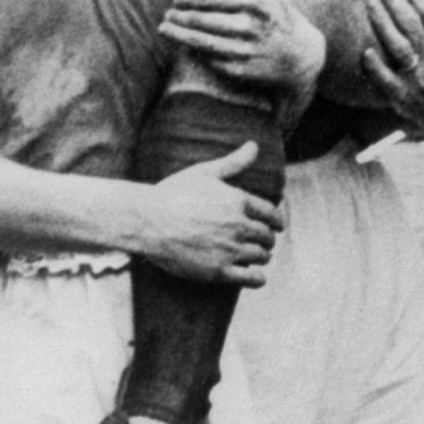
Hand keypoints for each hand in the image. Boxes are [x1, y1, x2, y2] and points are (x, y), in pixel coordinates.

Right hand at [132, 143, 282, 286]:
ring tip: (257, 256)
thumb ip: (233, 162)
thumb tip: (255, 145)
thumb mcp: (205, 172)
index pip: (272, 214)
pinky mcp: (218, 272)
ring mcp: (229, 250)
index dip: (276, 221)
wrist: (147, 221)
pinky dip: (258, 278)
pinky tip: (255, 276)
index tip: (276, 225)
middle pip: (267, 236)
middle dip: (267, 238)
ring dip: (262, 256)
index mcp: (238, 201)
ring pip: (262, 256)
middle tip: (263, 241)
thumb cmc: (173, 193)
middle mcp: (239, 226)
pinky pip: (252, 279)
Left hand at [161, 0, 324, 97]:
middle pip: (204, 22)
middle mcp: (251, 26)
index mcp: (256, 2)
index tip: (177, 0)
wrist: (303, 55)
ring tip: (165, 30)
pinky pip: (212, 61)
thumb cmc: (277, 16)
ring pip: (204, 43)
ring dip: (180, 36)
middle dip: (180, 18)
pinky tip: (186, 46)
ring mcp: (247, 51)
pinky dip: (197, 53)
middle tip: (166, 15)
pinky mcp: (244, 71)